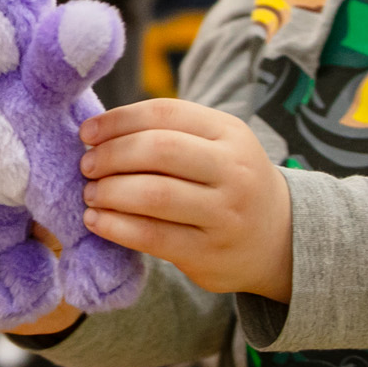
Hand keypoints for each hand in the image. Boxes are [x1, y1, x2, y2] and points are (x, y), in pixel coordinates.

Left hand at [79, 99, 293, 300]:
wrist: (280, 238)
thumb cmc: (228, 181)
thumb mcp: (216, 144)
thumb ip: (169, 132)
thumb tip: (97, 132)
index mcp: (230, 132)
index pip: (164, 113)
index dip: (118, 120)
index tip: (87, 132)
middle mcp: (232, 170)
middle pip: (158, 150)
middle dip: (111, 155)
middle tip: (87, 166)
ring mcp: (224, 214)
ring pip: (154, 194)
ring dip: (109, 192)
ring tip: (91, 194)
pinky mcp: (209, 254)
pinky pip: (152, 236)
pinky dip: (116, 227)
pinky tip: (97, 221)